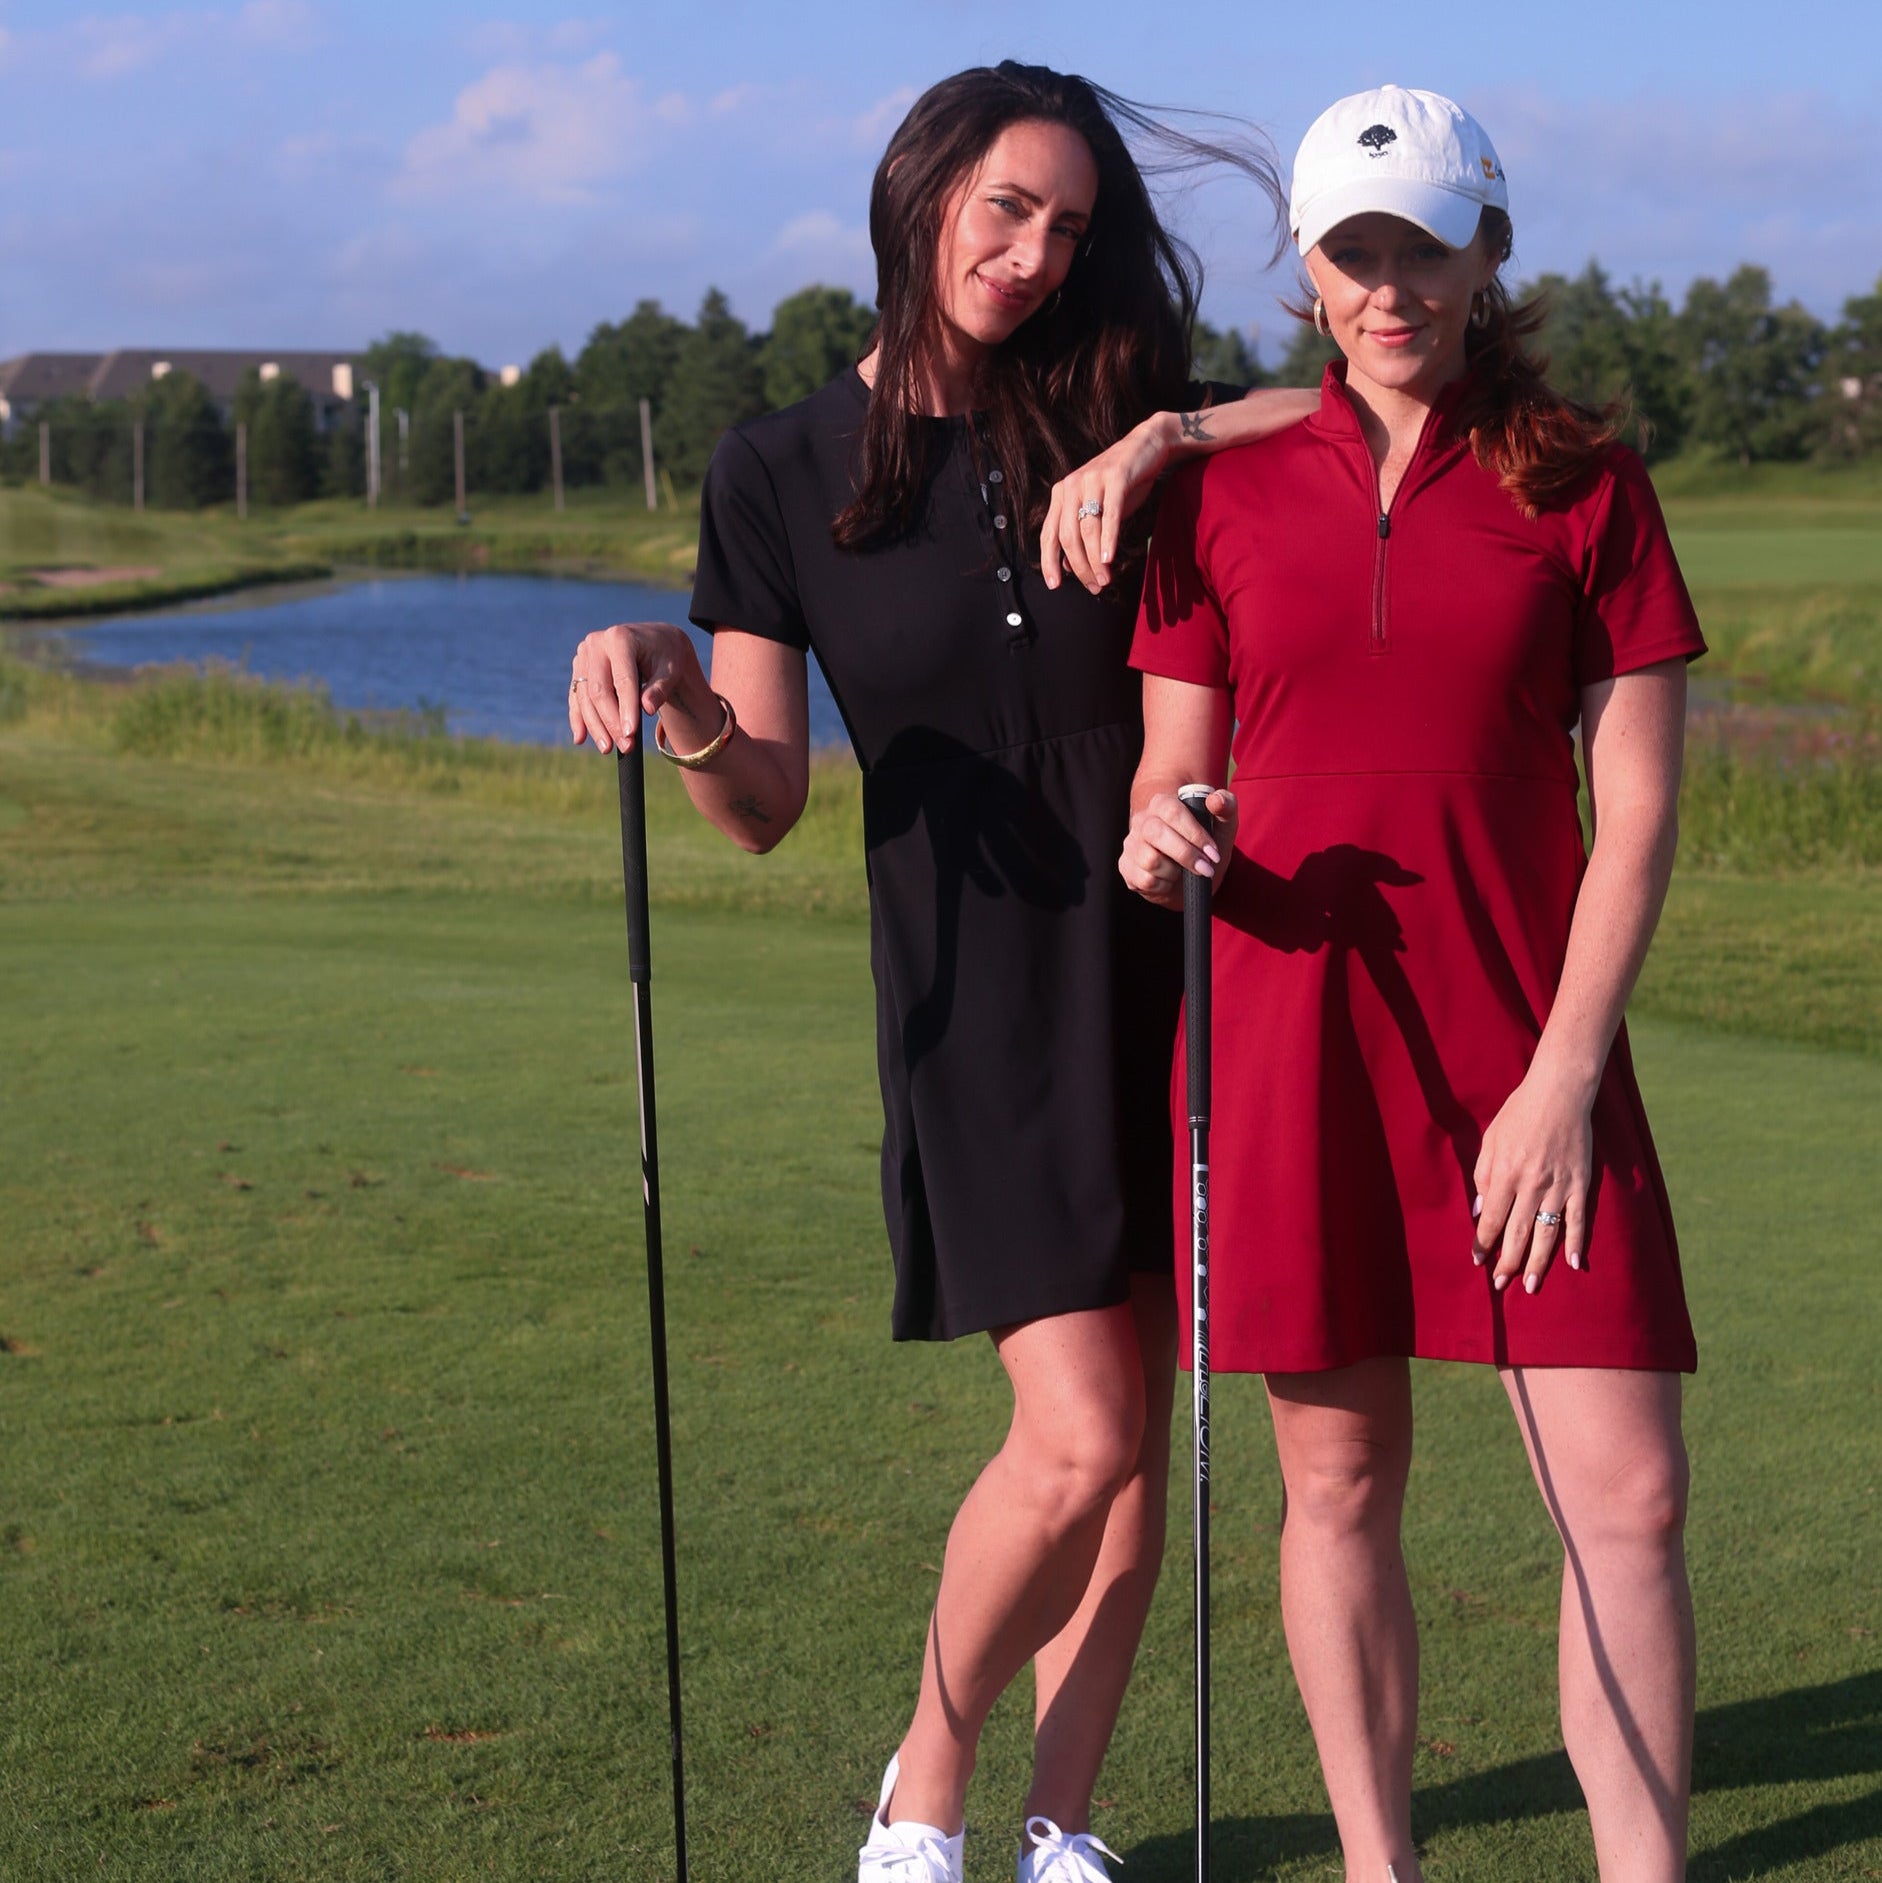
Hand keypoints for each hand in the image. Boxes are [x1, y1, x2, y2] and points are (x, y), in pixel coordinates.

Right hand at [568, 622, 707, 752]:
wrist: (653, 641)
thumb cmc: (665, 656)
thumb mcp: (670, 670)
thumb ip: (660, 688)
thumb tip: (647, 709)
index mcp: (620, 638)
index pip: (622, 680)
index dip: (626, 709)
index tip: (631, 734)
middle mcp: (596, 643)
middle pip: (599, 690)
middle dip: (610, 722)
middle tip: (625, 746)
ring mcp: (584, 655)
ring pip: (585, 697)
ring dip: (595, 725)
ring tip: (608, 748)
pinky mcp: (579, 667)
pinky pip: (576, 696)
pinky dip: (578, 718)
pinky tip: (580, 738)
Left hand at [1041, 414, 1176, 593]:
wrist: (1148, 446)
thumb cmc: (1122, 484)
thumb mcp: (1098, 510)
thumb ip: (1082, 534)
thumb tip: (1069, 567)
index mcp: (1061, 494)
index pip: (1049, 534)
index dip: (1049, 561)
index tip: (1055, 585)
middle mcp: (1071, 486)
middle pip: (1068, 536)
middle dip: (1079, 567)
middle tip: (1094, 587)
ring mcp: (1092, 479)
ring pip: (1088, 529)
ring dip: (1096, 560)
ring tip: (1105, 580)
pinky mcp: (1115, 477)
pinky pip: (1109, 514)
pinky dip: (1108, 538)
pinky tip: (1109, 558)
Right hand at [1117, 786, 1237, 909]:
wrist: (1190, 875)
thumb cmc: (1205, 846)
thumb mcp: (1222, 826)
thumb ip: (1226, 806)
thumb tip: (1215, 800)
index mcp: (1162, 803)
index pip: (1173, 811)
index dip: (1194, 834)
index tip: (1213, 852)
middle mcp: (1142, 821)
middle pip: (1156, 834)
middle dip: (1186, 855)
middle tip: (1205, 869)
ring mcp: (1131, 844)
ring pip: (1151, 860)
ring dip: (1174, 872)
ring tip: (1182, 871)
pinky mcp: (1126, 867)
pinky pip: (1145, 880)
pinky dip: (1164, 886)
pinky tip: (1168, 880)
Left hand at [1470, 1068, 1594, 1294]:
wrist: (1559, 1093)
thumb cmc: (1519, 1114)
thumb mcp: (1491, 1140)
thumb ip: (1484, 1176)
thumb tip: (1483, 1211)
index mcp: (1506, 1173)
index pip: (1493, 1219)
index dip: (1485, 1242)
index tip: (1479, 1260)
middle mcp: (1532, 1184)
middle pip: (1518, 1232)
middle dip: (1508, 1262)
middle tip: (1500, 1285)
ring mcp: (1559, 1186)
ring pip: (1547, 1232)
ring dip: (1539, 1262)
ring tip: (1532, 1286)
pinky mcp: (1580, 1183)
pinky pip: (1578, 1218)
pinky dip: (1578, 1242)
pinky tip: (1575, 1264)